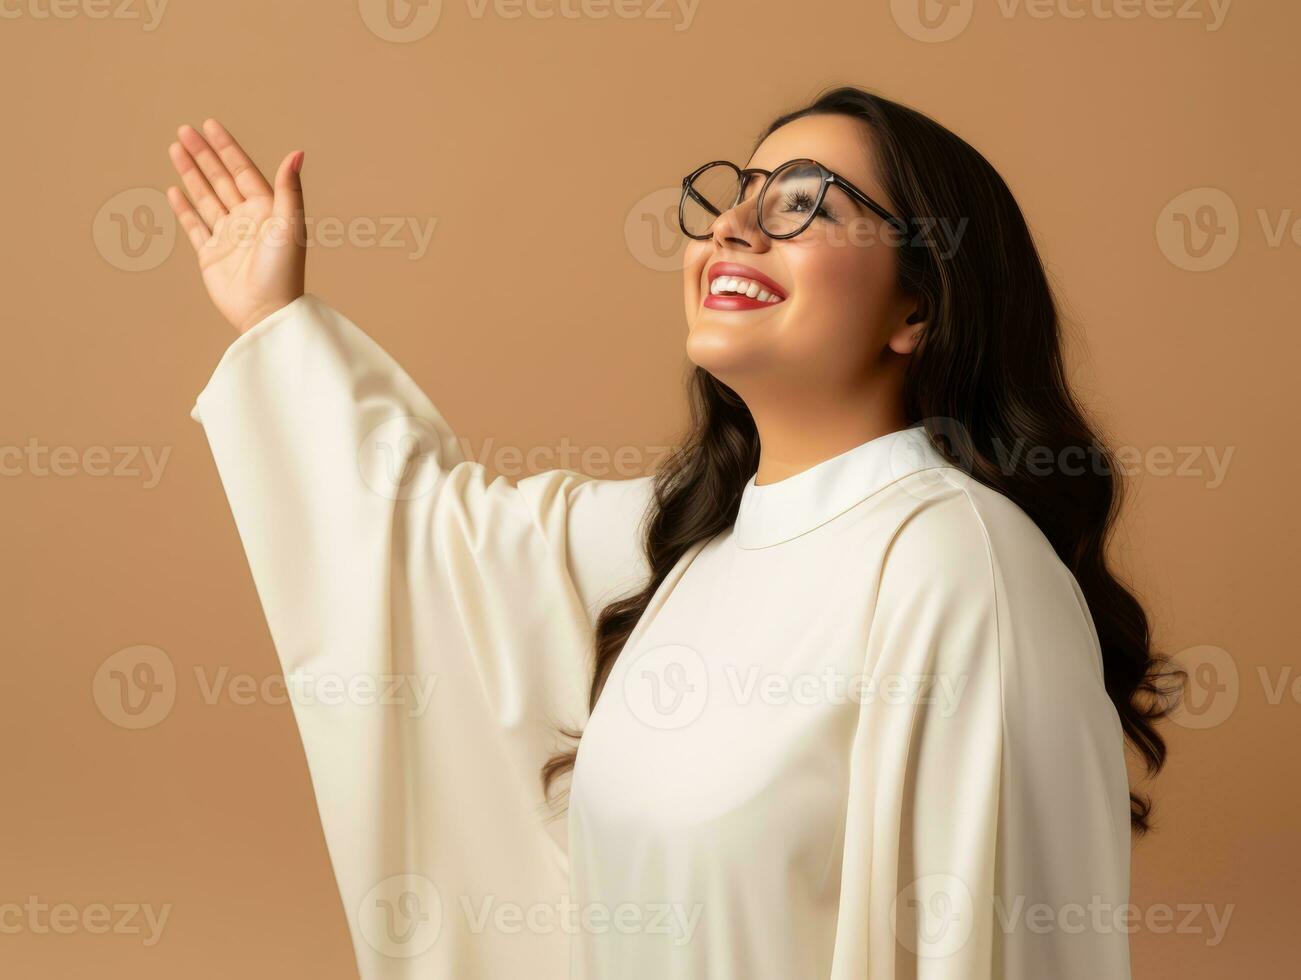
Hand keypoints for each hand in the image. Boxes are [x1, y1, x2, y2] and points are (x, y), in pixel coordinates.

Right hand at [166, 119, 306, 333]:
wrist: (266, 312)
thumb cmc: (283, 271)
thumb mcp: (288, 224)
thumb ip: (288, 188)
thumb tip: (296, 152)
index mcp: (267, 210)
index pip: (243, 171)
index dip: (227, 148)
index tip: (210, 125)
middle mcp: (247, 220)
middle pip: (221, 179)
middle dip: (203, 154)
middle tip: (184, 130)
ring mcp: (228, 237)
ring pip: (206, 197)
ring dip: (191, 173)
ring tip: (175, 148)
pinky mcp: (211, 255)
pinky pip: (195, 225)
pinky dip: (184, 207)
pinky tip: (174, 189)